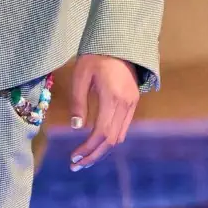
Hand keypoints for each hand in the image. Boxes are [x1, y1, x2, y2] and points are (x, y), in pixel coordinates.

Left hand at [69, 55, 139, 170]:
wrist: (119, 42)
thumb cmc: (95, 56)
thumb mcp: (80, 76)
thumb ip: (78, 103)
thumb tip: (76, 128)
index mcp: (112, 97)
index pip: (101, 132)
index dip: (88, 148)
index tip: (73, 156)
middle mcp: (126, 104)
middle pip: (111, 140)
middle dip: (94, 155)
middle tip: (76, 165)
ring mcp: (132, 103)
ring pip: (119, 136)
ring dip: (102, 150)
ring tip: (84, 158)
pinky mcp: (133, 102)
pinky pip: (123, 127)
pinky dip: (110, 139)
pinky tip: (97, 144)